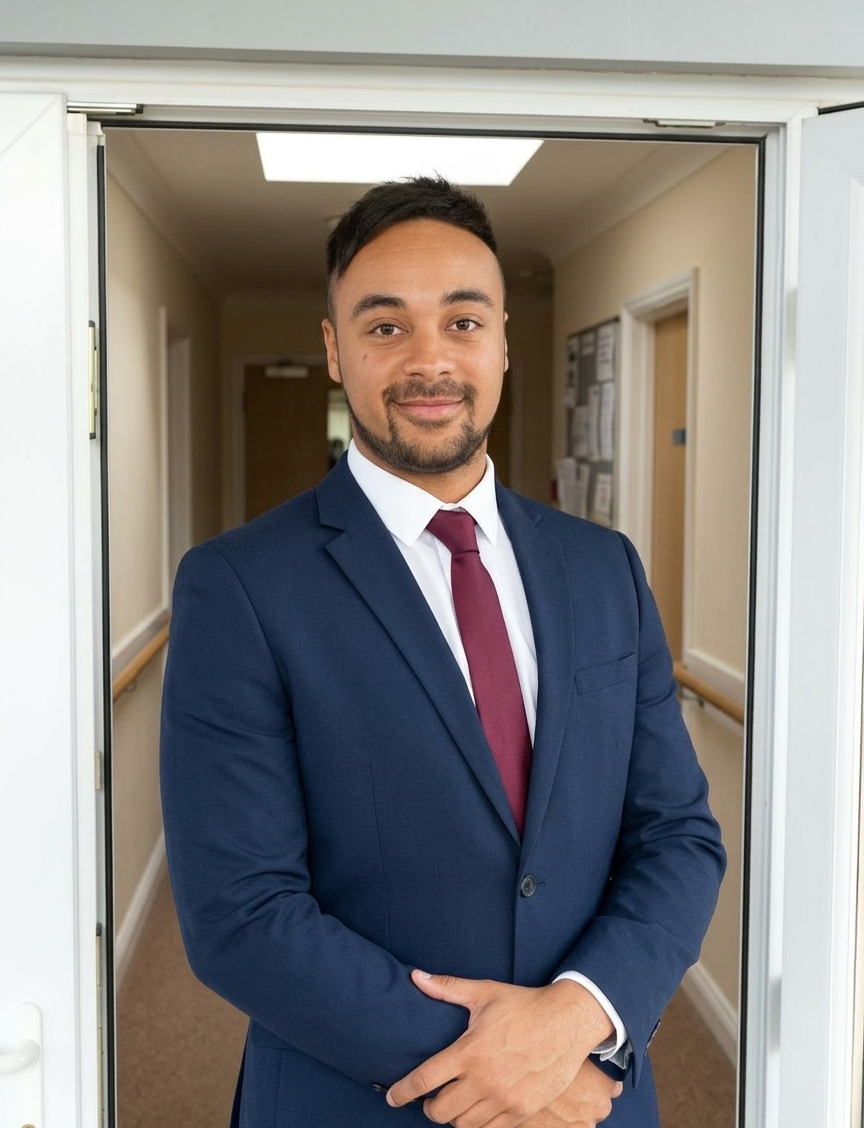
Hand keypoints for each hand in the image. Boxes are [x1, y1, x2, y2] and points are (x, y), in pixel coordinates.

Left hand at [386, 971, 614, 1127]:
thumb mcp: (484, 993)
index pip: (425, 1079)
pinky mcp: (523, 1111)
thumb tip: (416, 976)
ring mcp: (505, 1100)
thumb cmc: (524, 1005)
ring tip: (455, 1102)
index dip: (403, 1091)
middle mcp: (484, 1080)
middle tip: (431, 1098)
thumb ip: (446, 988)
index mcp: (470, 1052)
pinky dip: (479, 1123)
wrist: (568, 1022)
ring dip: (454, 1117)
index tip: (393, 1097)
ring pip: (464, 1125)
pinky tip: (478, 1109)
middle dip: (428, 1107)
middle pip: (440, 1111)